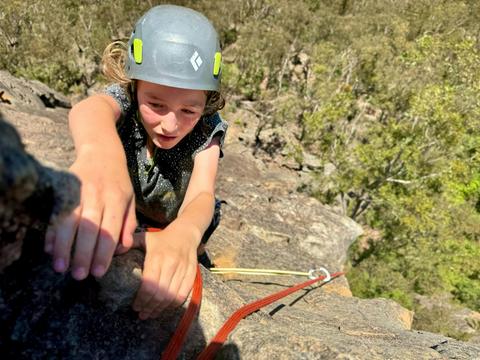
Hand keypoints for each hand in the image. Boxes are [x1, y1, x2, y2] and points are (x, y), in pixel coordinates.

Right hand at [44, 148, 136, 279]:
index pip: (111, 230)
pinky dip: (51, 231)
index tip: (98, 272)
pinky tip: (49, 248)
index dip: (104, 252)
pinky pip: (55, 212)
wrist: (101, 151)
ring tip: (61, 267)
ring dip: (63, 246)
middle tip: (79, 275)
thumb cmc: (118, 182)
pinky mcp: (64, 188)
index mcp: (117, 199)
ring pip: (69, 221)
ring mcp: (78, 191)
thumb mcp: (131, 200)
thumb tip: (123, 248)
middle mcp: (97, 195)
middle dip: (83, 253)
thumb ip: (129, 224)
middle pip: (89, 228)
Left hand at [132, 226, 198, 319]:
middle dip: (149, 307)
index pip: (149, 285)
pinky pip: (183, 294)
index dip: (142, 299)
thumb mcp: (144, 237)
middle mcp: (171, 264)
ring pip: (171, 296)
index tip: (135, 306)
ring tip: (151, 313)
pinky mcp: (191, 274)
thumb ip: (129, 243)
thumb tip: (113, 251)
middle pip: (160, 294)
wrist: (185, 234)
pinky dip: (173, 304)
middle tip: (141, 313)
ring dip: (160, 308)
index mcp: (157, 257)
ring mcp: (183, 270)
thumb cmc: (161, 238)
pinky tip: (165, 308)